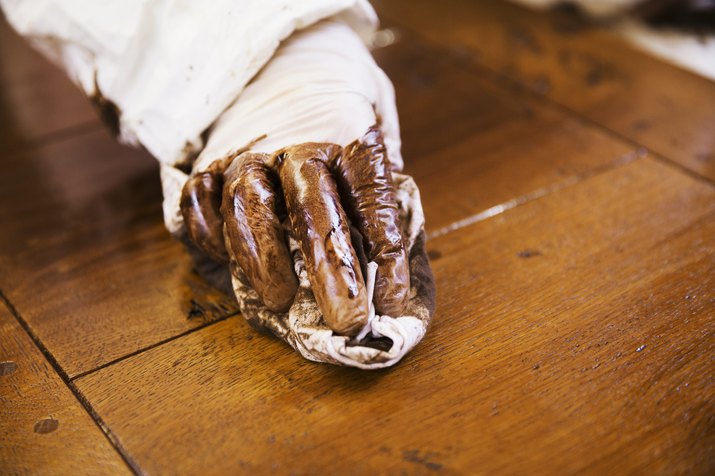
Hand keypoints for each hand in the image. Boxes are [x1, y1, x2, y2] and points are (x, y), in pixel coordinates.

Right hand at [180, 20, 408, 334]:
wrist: (278, 47)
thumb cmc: (337, 96)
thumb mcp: (378, 115)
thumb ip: (381, 170)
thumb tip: (391, 240)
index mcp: (348, 131)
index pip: (372, 191)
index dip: (384, 247)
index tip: (392, 298)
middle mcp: (297, 142)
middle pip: (313, 206)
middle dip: (330, 267)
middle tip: (346, 318)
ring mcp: (248, 151)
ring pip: (249, 205)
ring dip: (264, 258)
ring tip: (282, 299)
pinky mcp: (210, 159)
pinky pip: (199, 199)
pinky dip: (208, 233)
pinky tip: (222, 257)